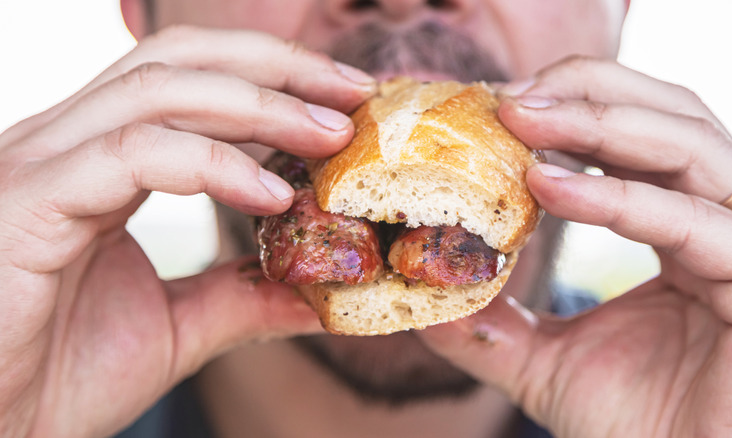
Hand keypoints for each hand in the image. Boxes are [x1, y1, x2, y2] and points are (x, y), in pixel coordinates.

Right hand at [0, 26, 374, 437]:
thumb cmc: (57, 377)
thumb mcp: (177, 327)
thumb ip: (243, 296)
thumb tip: (318, 288)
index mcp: (97, 160)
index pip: (191, 80)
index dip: (273, 78)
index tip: (346, 102)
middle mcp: (66, 145)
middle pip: (181, 61)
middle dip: (278, 69)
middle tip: (354, 93)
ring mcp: (41, 165)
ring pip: (160, 92)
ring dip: (260, 106)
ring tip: (330, 136)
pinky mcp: (29, 202)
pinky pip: (132, 153)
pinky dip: (211, 164)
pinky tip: (270, 194)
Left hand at [418, 56, 731, 436]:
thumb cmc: (642, 430)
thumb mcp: (546, 365)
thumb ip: (493, 327)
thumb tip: (425, 293)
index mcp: (683, 230)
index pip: (639, 140)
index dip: (573, 111)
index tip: (498, 108)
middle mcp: (727, 225)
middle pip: (672, 120)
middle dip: (587, 94)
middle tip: (506, 96)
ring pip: (691, 148)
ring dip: (598, 124)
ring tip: (519, 119)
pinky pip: (694, 222)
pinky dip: (618, 197)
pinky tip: (548, 185)